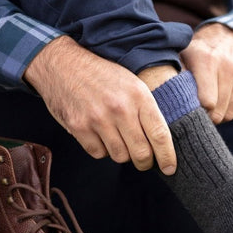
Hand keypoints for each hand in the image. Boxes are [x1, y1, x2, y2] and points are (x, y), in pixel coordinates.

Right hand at [24, 36, 176, 174]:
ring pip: (120, 156)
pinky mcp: (79, 127)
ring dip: (123, 154)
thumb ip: (146, 109)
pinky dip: (102, 149)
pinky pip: (98, 153)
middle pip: (141, 153)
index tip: (170, 169)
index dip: (167, 157)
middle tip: (145, 161)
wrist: (62, 63)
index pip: (160, 135)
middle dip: (145, 162)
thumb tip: (160, 142)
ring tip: (119, 139)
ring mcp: (98, 119)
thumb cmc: (102, 74)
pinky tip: (100, 134)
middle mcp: (120, 108)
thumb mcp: (132, 83)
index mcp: (139, 95)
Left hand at [180, 23, 232, 123]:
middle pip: (220, 112)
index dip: (198, 110)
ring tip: (212, 103)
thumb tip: (170, 103)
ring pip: (231, 114)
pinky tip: (225, 97)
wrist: (227, 36)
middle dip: (209, 116)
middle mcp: (230, 66)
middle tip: (201, 108)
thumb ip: (175, 79)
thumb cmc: (198, 54)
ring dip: (220, 114)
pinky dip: (232, 109)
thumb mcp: (182, 59)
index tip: (192, 107)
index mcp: (207, 61)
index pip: (208, 103)